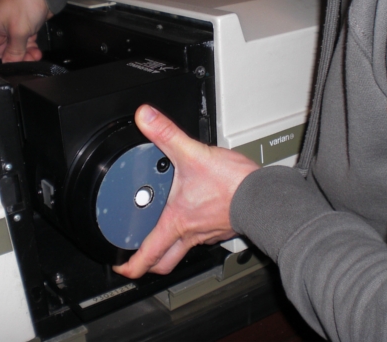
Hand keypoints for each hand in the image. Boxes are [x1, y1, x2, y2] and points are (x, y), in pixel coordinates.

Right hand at [0, 0, 52, 61]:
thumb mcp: (18, 31)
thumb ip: (14, 51)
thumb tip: (9, 64)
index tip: (7, 71)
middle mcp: (0, 28)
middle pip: (3, 53)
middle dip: (15, 60)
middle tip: (26, 62)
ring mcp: (14, 27)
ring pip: (16, 49)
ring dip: (25, 55)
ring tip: (34, 56)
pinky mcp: (26, 26)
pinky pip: (26, 43)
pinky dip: (31, 48)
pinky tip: (37, 51)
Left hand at [113, 105, 259, 277]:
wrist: (265, 194)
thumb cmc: (232, 184)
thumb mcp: (192, 153)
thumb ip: (166, 133)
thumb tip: (145, 118)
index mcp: (177, 221)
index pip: (148, 255)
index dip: (129, 266)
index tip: (120, 267)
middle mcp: (192, 233)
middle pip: (165, 262)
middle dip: (149, 265)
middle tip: (138, 258)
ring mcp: (208, 232)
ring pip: (185, 248)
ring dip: (172, 243)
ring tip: (162, 227)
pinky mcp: (223, 226)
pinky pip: (204, 234)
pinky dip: (194, 228)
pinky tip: (194, 210)